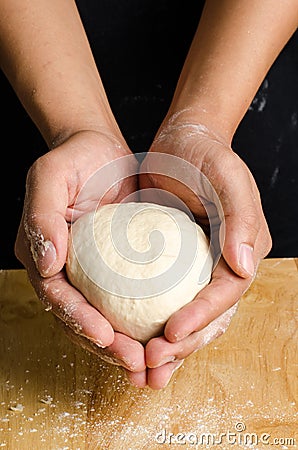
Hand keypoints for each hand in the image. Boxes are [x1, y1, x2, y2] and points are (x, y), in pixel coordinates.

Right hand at [15, 130, 145, 377]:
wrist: (101, 152)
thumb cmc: (74, 160)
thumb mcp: (51, 176)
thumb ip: (42, 216)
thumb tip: (47, 262)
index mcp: (44, 255)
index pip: (56, 297)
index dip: (77, 320)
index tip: (105, 335)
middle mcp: (65, 271)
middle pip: (79, 319)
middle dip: (105, 346)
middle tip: (136, 363)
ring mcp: (92, 274)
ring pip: (104, 318)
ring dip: (124, 345)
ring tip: (152, 364)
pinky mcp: (118, 271)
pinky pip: (129, 301)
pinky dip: (142, 323)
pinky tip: (163, 337)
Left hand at [139, 112, 271, 388]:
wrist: (184, 140)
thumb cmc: (206, 153)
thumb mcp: (226, 175)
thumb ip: (240, 217)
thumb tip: (243, 265)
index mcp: (244, 247)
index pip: (227, 291)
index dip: (202, 316)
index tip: (170, 334)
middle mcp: (227, 263)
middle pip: (211, 315)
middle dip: (185, 344)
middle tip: (152, 364)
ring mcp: (203, 266)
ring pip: (191, 317)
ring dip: (171, 347)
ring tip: (144, 369)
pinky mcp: (178, 266)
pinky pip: (168, 301)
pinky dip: (155, 324)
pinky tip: (137, 342)